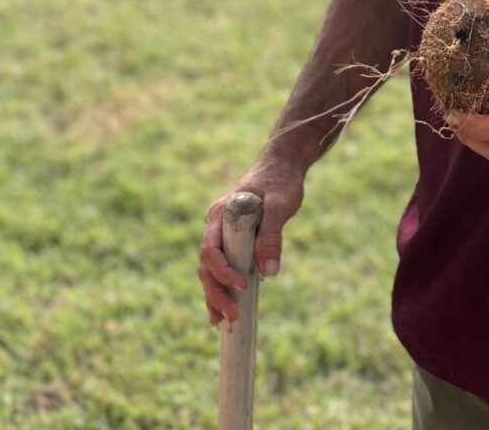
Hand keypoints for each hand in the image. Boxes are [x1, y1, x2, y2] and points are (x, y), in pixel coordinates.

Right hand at [197, 155, 302, 324]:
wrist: (282, 167)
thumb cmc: (280, 182)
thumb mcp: (280, 206)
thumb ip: (272, 236)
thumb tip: (269, 272)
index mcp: (220, 215)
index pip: (211, 250)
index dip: (223, 271)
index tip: (243, 284)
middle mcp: (216, 227)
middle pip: (206, 266)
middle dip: (217, 292)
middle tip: (233, 315)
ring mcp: (222, 235)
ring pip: (210, 271)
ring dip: (216, 296)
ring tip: (223, 322)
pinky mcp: (232, 242)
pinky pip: (221, 269)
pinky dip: (221, 289)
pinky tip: (221, 312)